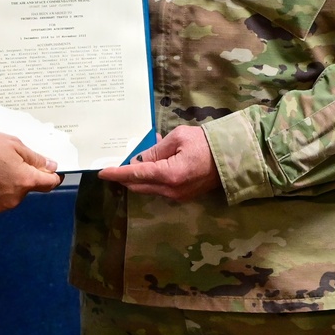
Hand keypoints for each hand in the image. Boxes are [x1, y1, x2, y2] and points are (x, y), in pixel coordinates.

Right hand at [0, 127, 61, 212]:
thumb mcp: (12, 143)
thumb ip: (34, 157)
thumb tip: (50, 166)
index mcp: (24, 180)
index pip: (49, 183)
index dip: (52, 175)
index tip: (51, 171)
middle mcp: (13, 198)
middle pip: (27, 187)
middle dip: (22, 175)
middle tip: (7, 158)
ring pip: (11, 194)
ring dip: (7, 183)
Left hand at [98, 126, 220, 200]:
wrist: (232, 157)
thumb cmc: (205, 143)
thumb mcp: (178, 138)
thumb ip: (155, 150)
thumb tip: (137, 160)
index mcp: (169, 175)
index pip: (136, 174)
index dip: (117, 173)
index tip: (102, 172)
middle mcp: (171, 190)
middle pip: (138, 185)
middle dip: (124, 175)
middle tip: (116, 162)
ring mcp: (177, 196)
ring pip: (147, 188)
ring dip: (137, 176)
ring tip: (137, 158)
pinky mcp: (182, 196)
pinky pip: (158, 189)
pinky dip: (150, 178)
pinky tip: (153, 163)